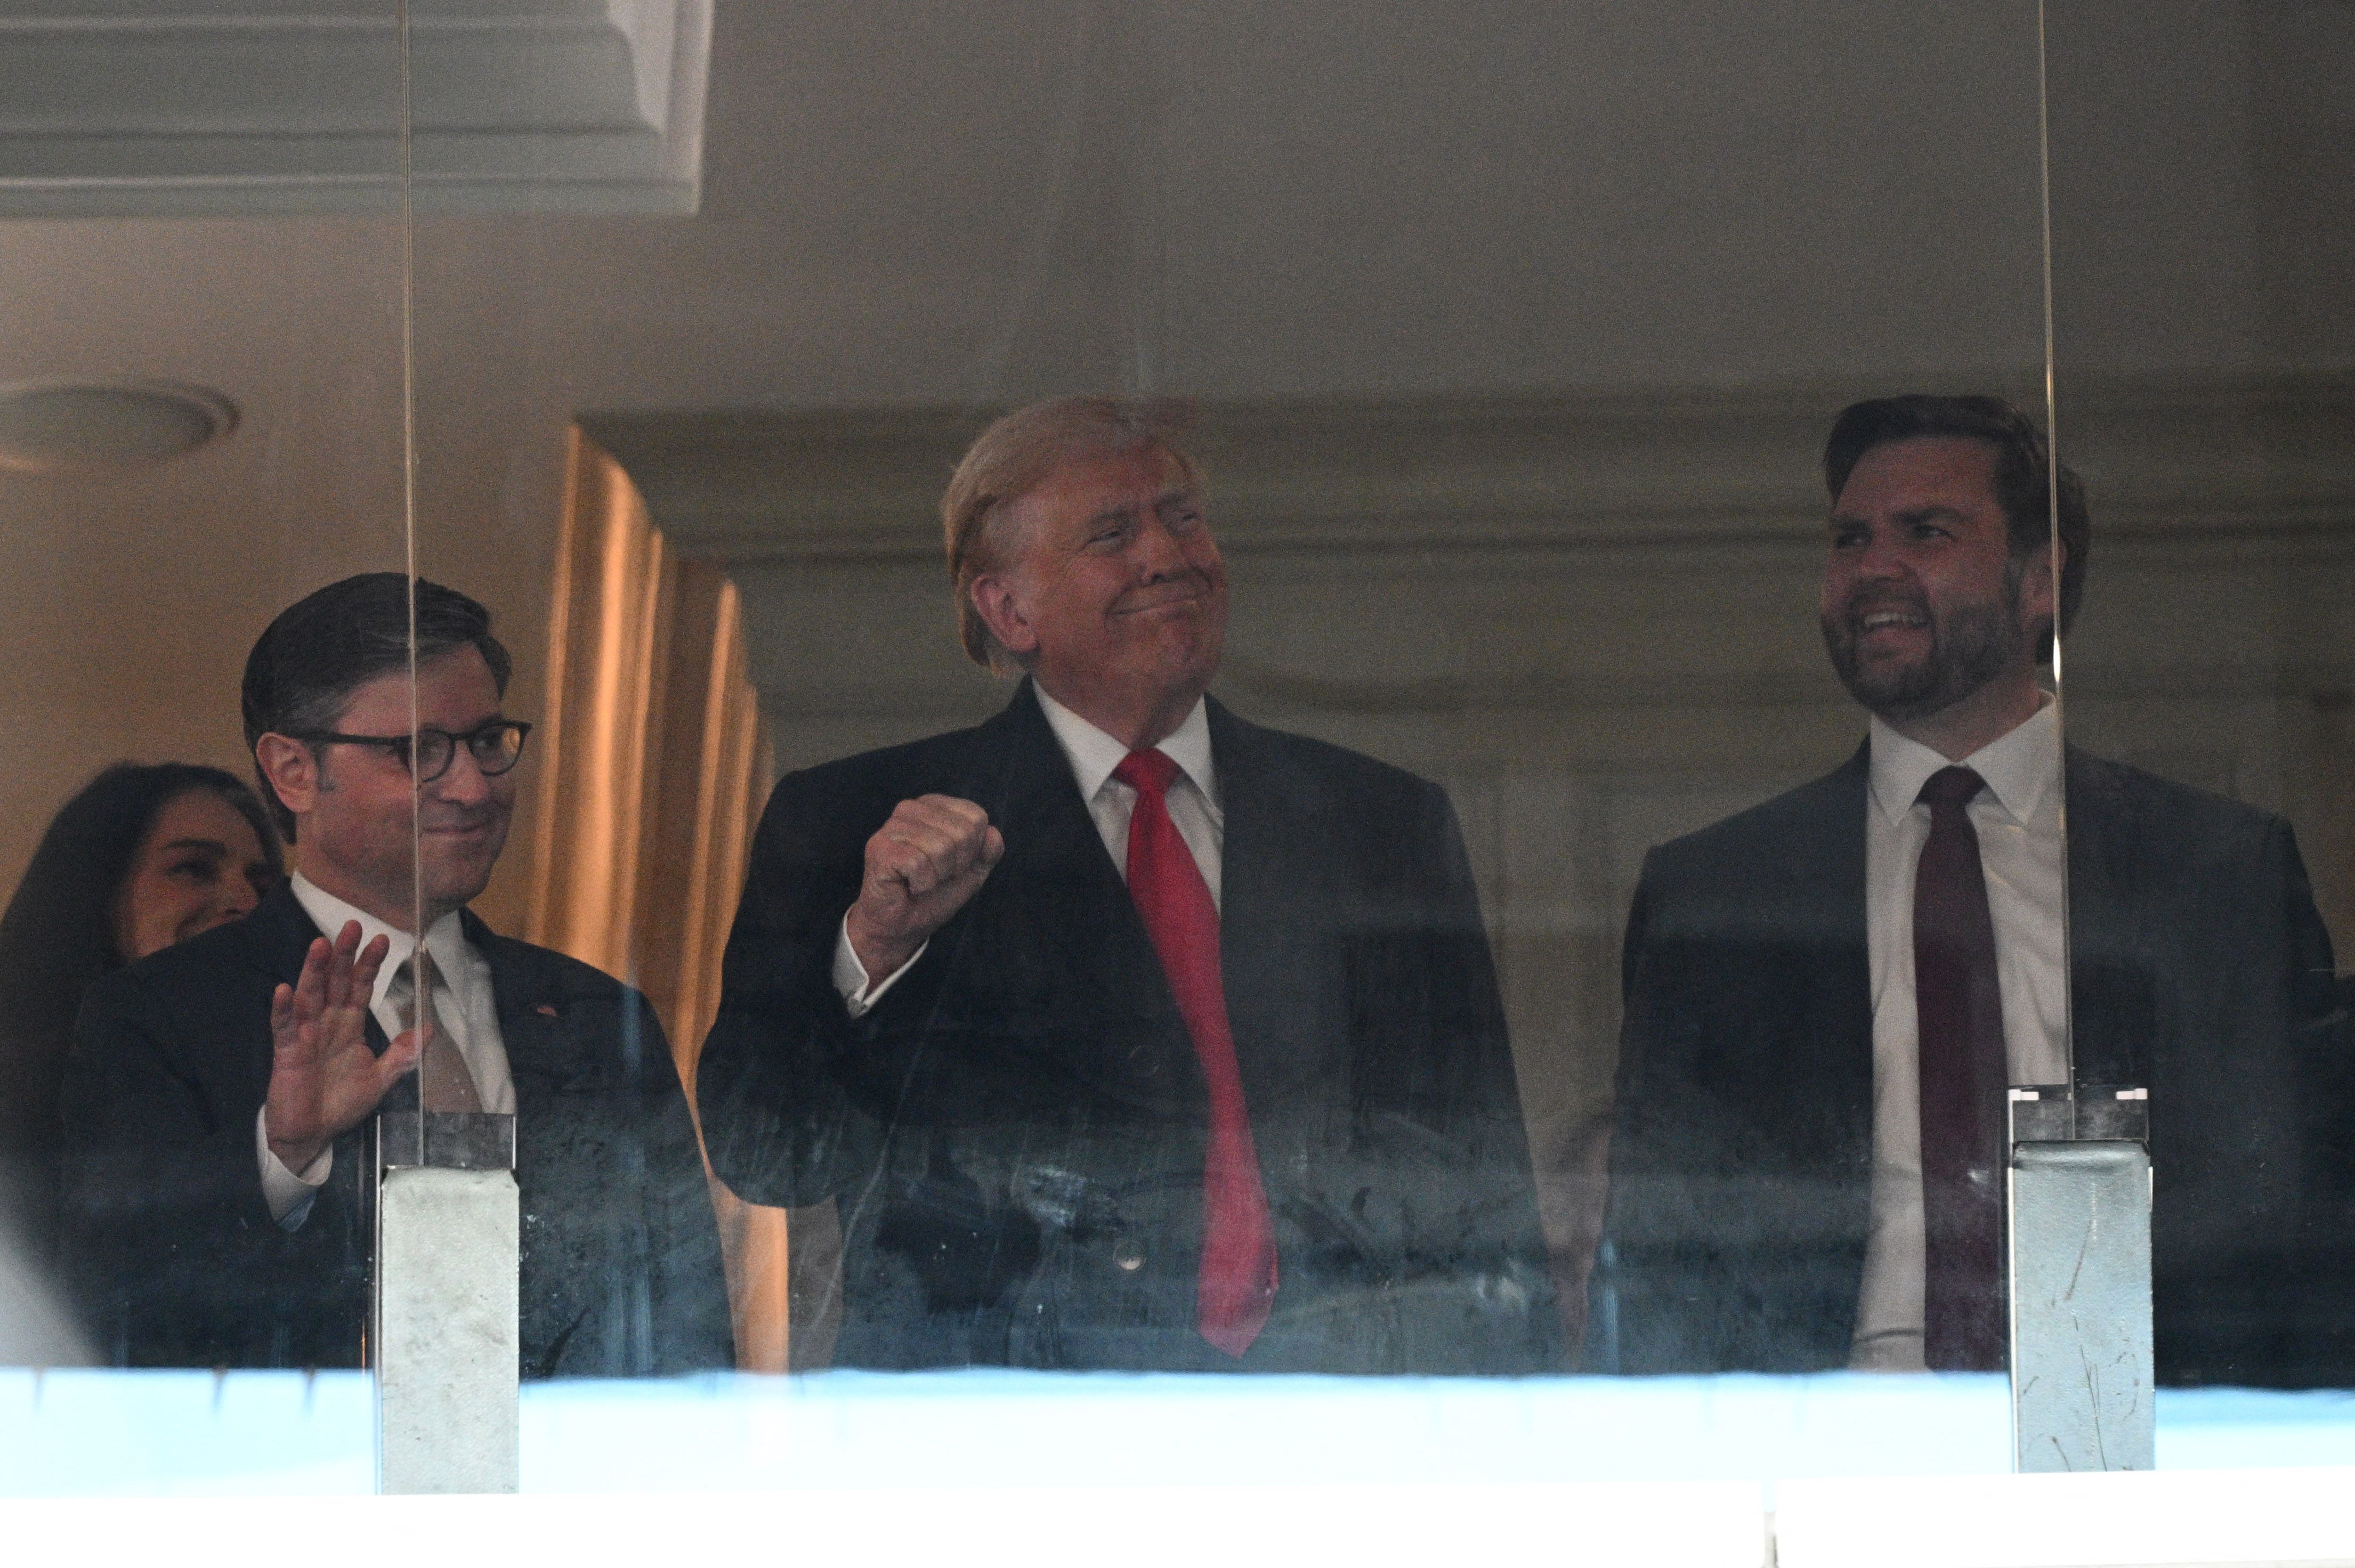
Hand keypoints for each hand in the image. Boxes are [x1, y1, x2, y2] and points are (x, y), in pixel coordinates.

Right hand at [264, 921, 423, 1172]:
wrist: (314, 1134)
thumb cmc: (343, 1103)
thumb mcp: (382, 1078)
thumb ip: (403, 1053)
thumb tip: (429, 1028)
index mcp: (349, 1025)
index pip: (361, 988)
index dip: (370, 965)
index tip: (382, 939)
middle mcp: (327, 1023)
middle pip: (336, 983)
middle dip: (344, 956)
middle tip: (352, 926)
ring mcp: (306, 1035)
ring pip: (309, 996)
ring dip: (313, 971)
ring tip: (321, 945)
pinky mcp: (287, 1053)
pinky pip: (284, 1027)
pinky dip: (283, 1010)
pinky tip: (283, 990)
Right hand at [844, 795, 1004, 986]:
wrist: (901, 925)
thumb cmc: (933, 894)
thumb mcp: (971, 872)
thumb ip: (988, 851)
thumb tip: (993, 833)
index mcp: (934, 806)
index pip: (976, 817)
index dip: (972, 851)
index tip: (952, 865)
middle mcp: (911, 809)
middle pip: (963, 832)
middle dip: (956, 865)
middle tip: (934, 876)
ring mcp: (892, 826)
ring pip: (941, 847)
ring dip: (937, 876)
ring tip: (920, 880)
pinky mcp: (880, 847)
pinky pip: (919, 863)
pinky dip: (921, 884)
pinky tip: (907, 885)